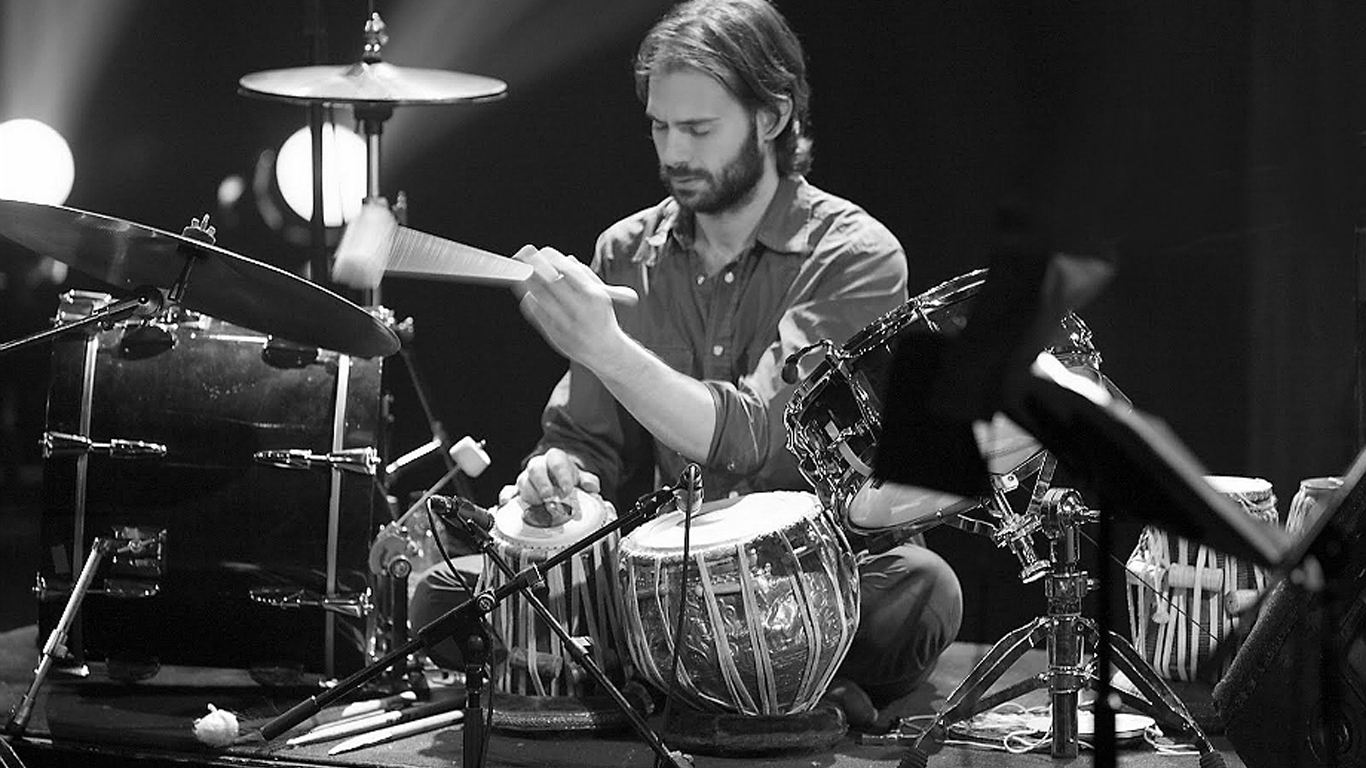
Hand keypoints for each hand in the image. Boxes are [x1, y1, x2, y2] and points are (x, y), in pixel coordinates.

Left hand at [512, 245, 625, 371]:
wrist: (604, 351)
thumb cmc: (601, 317)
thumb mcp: (602, 294)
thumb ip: (584, 275)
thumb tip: (565, 258)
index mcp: (593, 296)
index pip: (568, 271)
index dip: (551, 259)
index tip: (542, 251)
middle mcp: (579, 310)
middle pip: (550, 282)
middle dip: (534, 265)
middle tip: (523, 253)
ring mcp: (565, 323)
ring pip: (539, 297)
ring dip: (527, 281)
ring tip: (521, 270)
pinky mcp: (553, 334)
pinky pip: (535, 312)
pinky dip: (529, 298)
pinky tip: (528, 292)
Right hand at [514, 447, 600, 505]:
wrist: (557, 480)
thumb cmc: (567, 478)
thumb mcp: (581, 477)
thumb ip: (589, 481)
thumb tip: (591, 487)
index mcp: (555, 458)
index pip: (557, 461)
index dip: (562, 475)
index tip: (567, 490)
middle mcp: (538, 466)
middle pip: (536, 468)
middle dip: (543, 484)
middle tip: (550, 497)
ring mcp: (526, 478)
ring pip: (522, 481)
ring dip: (530, 494)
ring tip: (539, 504)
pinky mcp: (517, 490)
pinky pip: (508, 491)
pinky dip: (507, 497)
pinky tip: (508, 503)